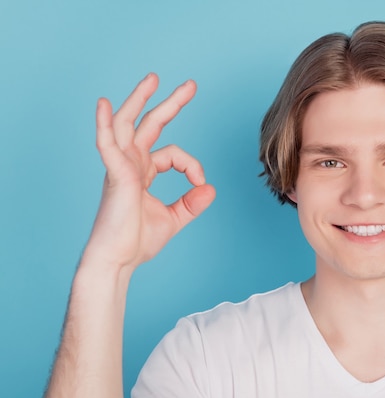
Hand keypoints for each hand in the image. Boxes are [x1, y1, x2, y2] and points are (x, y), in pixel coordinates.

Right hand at [82, 73, 215, 272]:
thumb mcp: (173, 219)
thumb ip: (191, 203)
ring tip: (154, 79)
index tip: (200, 183)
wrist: (118, 261)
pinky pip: (107, 145)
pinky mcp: (115, 176)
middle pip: (150, 125)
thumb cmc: (137, 242)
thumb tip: (210, 188)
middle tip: (191, 85)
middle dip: (170, 103)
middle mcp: (130, 164)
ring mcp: (121, 168)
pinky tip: (104, 105)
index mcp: (142, 172)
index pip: (172, 154)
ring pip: (128, 125)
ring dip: (140, 100)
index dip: (192, 165)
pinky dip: (104, 124)